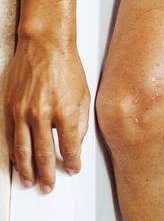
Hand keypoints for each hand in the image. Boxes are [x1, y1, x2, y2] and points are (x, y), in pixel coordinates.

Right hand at [3, 35, 89, 193]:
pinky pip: (11, 136)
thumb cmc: (67, 66)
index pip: (69, 147)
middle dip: (47, 173)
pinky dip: (14, 152)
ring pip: (23, 149)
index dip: (71, 161)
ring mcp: (23, 112)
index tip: (73, 168)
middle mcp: (43, 114)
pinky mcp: (10, 107)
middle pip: (44, 153)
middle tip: (49, 185)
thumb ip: (81, 121)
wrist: (45, 46)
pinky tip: (17, 161)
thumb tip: (76, 142)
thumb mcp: (85, 94)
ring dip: (27, 169)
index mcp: (65, 112)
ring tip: (30, 181)